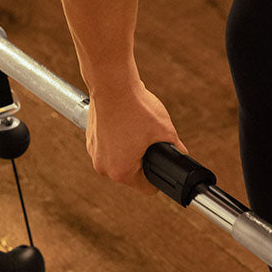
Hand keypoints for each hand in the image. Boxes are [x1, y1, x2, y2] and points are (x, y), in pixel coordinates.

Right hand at [86, 78, 187, 194]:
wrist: (111, 82)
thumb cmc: (136, 107)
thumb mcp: (164, 131)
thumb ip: (176, 148)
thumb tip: (182, 154)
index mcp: (121, 172)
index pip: (147, 188)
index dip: (158, 176)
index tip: (161, 162)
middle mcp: (104, 167)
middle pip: (132, 174)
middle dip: (143, 160)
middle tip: (149, 141)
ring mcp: (94, 153)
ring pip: (120, 159)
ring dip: (129, 150)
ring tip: (136, 130)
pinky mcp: (90, 140)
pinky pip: (109, 147)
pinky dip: (117, 139)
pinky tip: (125, 124)